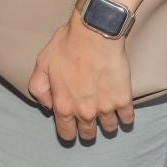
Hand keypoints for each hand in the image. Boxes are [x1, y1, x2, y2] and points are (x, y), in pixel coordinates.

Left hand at [29, 18, 134, 141]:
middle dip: (87, 131)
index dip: (68, 134)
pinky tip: (122, 111)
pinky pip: (127, 118)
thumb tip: (47, 106)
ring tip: (106, 114)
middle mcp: (85, 112)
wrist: (95, 33)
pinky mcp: (123, 100)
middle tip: (89, 122)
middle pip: (88, 134)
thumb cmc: (67, 45)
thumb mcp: (42, 64)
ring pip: (109, 128)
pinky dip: (125, 117)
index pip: (66, 133)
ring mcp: (106, 108)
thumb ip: (39, 88)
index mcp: (63, 106)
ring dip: (107, 124)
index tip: (72, 130)